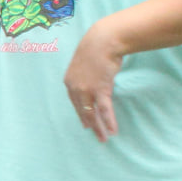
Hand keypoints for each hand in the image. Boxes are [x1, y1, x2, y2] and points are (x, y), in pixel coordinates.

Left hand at [64, 19, 125, 141]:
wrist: (102, 41)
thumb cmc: (96, 49)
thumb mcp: (84, 64)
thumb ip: (85, 76)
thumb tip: (93, 80)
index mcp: (69, 82)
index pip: (75, 102)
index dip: (81, 113)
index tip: (85, 123)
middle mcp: (75, 88)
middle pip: (82, 111)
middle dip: (90, 124)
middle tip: (96, 136)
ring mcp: (87, 90)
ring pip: (92, 113)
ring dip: (99, 127)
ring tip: (104, 138)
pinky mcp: (100, 89)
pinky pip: (104, 109)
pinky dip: (108, 121)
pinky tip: (112, 130)